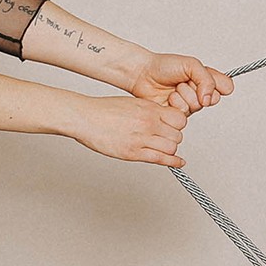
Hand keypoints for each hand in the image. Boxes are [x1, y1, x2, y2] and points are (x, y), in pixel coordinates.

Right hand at [70, 95, 190, 166]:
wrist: (85, 117)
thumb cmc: (104, 110)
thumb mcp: (132, 103)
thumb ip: (150, 111)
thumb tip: (163, 118)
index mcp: (149, 109)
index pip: (180, 119)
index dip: (178, 124)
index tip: (174, 127)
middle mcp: (148, 122)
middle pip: (177, 135)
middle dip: (174, 138)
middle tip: (167, 139)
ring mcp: (141, 138)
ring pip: (171, 147)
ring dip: (170, 149)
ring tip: (162, 148)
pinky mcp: (133, 152)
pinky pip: (160, 159)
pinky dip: (173, 162)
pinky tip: (178, 163)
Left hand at [126, 51, 233, 115]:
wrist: (143, 74)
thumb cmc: (164, 66)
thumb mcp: (190, 64)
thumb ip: (206, 79)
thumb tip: (210, 97)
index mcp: (206, 79)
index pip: (226, 87)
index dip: (217, 85)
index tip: (205, 78)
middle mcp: (200, 92)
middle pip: (213, 99)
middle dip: (197, 88)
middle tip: (185, 82)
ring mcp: (190, 104)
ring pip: (198, 106)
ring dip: (184, 95)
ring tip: (174, 88)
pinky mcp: (179, 114)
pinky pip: (185, 113)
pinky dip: (176, 103)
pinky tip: (168, 97)